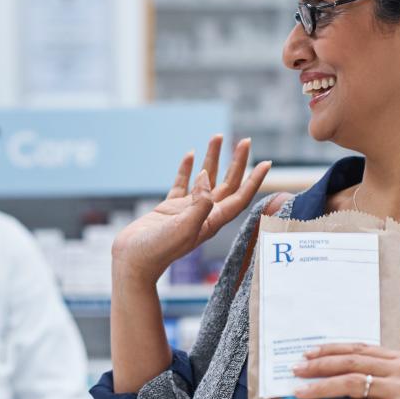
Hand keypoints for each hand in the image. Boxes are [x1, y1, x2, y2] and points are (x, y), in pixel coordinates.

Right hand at [111, 135, 271, 284]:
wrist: (132, 261)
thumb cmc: (158, 250)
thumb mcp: (183, 228)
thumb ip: (199, 204)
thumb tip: (207, 177)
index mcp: (212, 221)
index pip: (240, 197)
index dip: (254, 181)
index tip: (267, 163)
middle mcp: (203, 215)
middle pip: (227, 184)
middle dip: (237, 162)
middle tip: (245, 141)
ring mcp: (186, 211)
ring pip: (205, 180)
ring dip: (213, 159)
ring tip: (217, 137)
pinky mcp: (169, 209)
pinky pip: (182, 184)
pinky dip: (187, 168)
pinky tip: (190, 154)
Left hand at [290, 344, 399, 398]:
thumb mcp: (397, 394)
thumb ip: (373, 382)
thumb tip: (329, 379)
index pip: (359, 350)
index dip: (330, 350)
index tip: (307, 354)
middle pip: (351, 363)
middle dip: (319, 366)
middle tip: (296, 371)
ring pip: (351, 383)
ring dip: (321, 389)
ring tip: (300, 394)